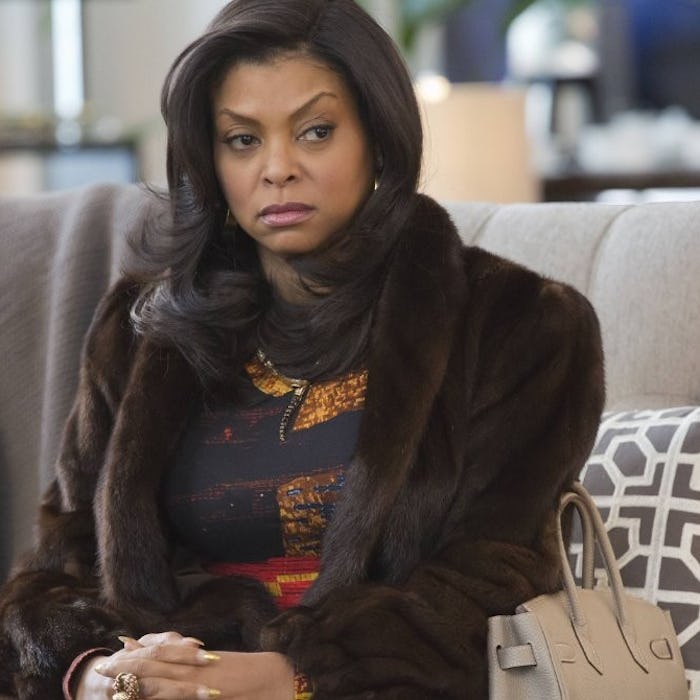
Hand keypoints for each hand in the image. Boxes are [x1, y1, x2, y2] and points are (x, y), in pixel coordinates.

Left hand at [91, 631, 293, 699]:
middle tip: (102, 664)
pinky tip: (134, 694)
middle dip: (126, 664)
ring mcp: (197, 676)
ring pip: (157, 675)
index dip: (139, 651)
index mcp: (198, 658)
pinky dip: (153, 693)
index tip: (119, 649)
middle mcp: (194, 664)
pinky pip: (173, 692)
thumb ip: (199, 668)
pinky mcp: (204, 690)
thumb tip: (190, 661)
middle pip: (153, 660)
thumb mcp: (221, 671)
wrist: (275, 677)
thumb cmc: (253, 678)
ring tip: (108, 678)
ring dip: (131, 677)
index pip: (162, 650)